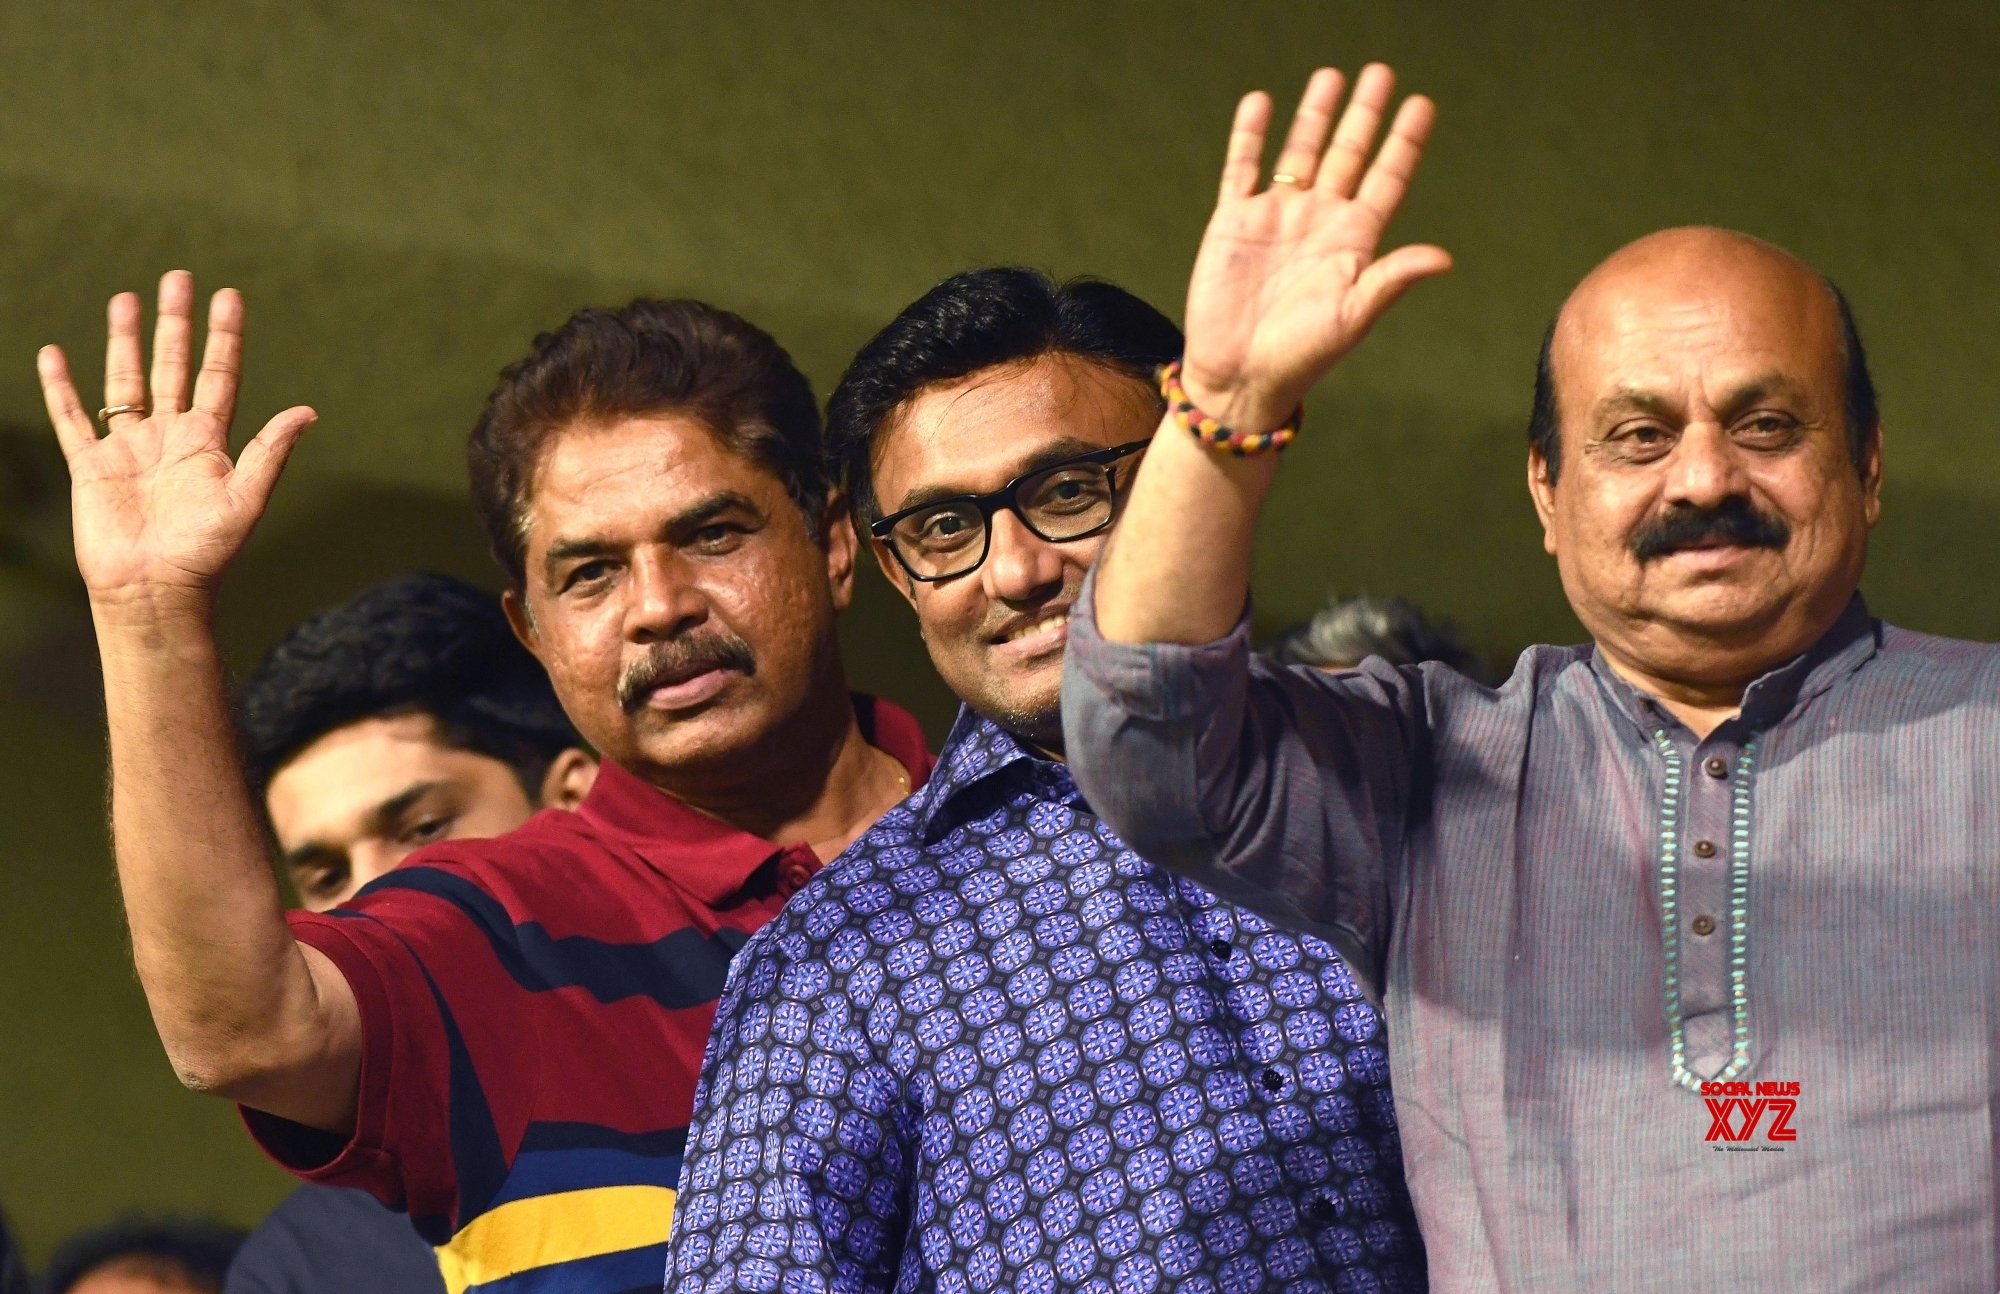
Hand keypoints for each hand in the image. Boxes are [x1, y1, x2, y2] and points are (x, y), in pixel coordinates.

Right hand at [38, 271, 314, 607]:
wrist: (155, 590)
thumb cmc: (205, 553)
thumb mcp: (246, 499)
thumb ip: (270, 451)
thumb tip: (308, 411)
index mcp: (209, 442)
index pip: (218, 375)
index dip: (224, 337)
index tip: (228, 296)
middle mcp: (170, 437)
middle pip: (172, 366)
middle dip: (175, 323)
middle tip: (177, 277)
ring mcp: (129, 449)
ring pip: (125, 381)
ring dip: (125, 341)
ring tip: (126, 299)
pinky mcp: (92, 466)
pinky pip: (73, 419)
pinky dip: (61, 388)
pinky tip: (55, 354)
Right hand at [1181, 64, 1450, 429]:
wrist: (1239, 376)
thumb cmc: (1302, 356)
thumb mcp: (1353, 317)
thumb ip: (1392, 279)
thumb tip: (1444, 257)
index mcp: (1353, 242)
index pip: (1386, 179)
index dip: (1403, 142)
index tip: (1421, 104)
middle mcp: (1318, 222)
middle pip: (1347, 155)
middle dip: (1363, 114)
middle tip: (1380, 72)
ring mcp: (1275, 218)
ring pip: (1298, 152)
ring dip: (1313, 115)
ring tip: (1329, 76)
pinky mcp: (1233, 222)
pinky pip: (1241, 168)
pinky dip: (1250, 136)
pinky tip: (1261, 103)